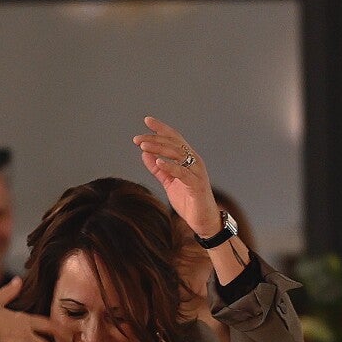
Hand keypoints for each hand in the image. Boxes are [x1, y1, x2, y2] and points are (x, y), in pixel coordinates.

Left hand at [132, 118, 217, 236]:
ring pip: (178, 154)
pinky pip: (183, 173)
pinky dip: (170, 166)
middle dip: (155, 138)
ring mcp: (197, 172)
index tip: (147, 121)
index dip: (161, 129)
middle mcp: (194, 161)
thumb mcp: (169, 183)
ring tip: (144, 146)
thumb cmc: (189, 201)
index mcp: (188, 159)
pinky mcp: (197, 185)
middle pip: (174, 143)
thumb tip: (145, 154)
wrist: (203, 221)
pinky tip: (158, 162)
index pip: (174, 138)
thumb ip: (159, 169)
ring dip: (160, 148)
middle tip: (137, 139)